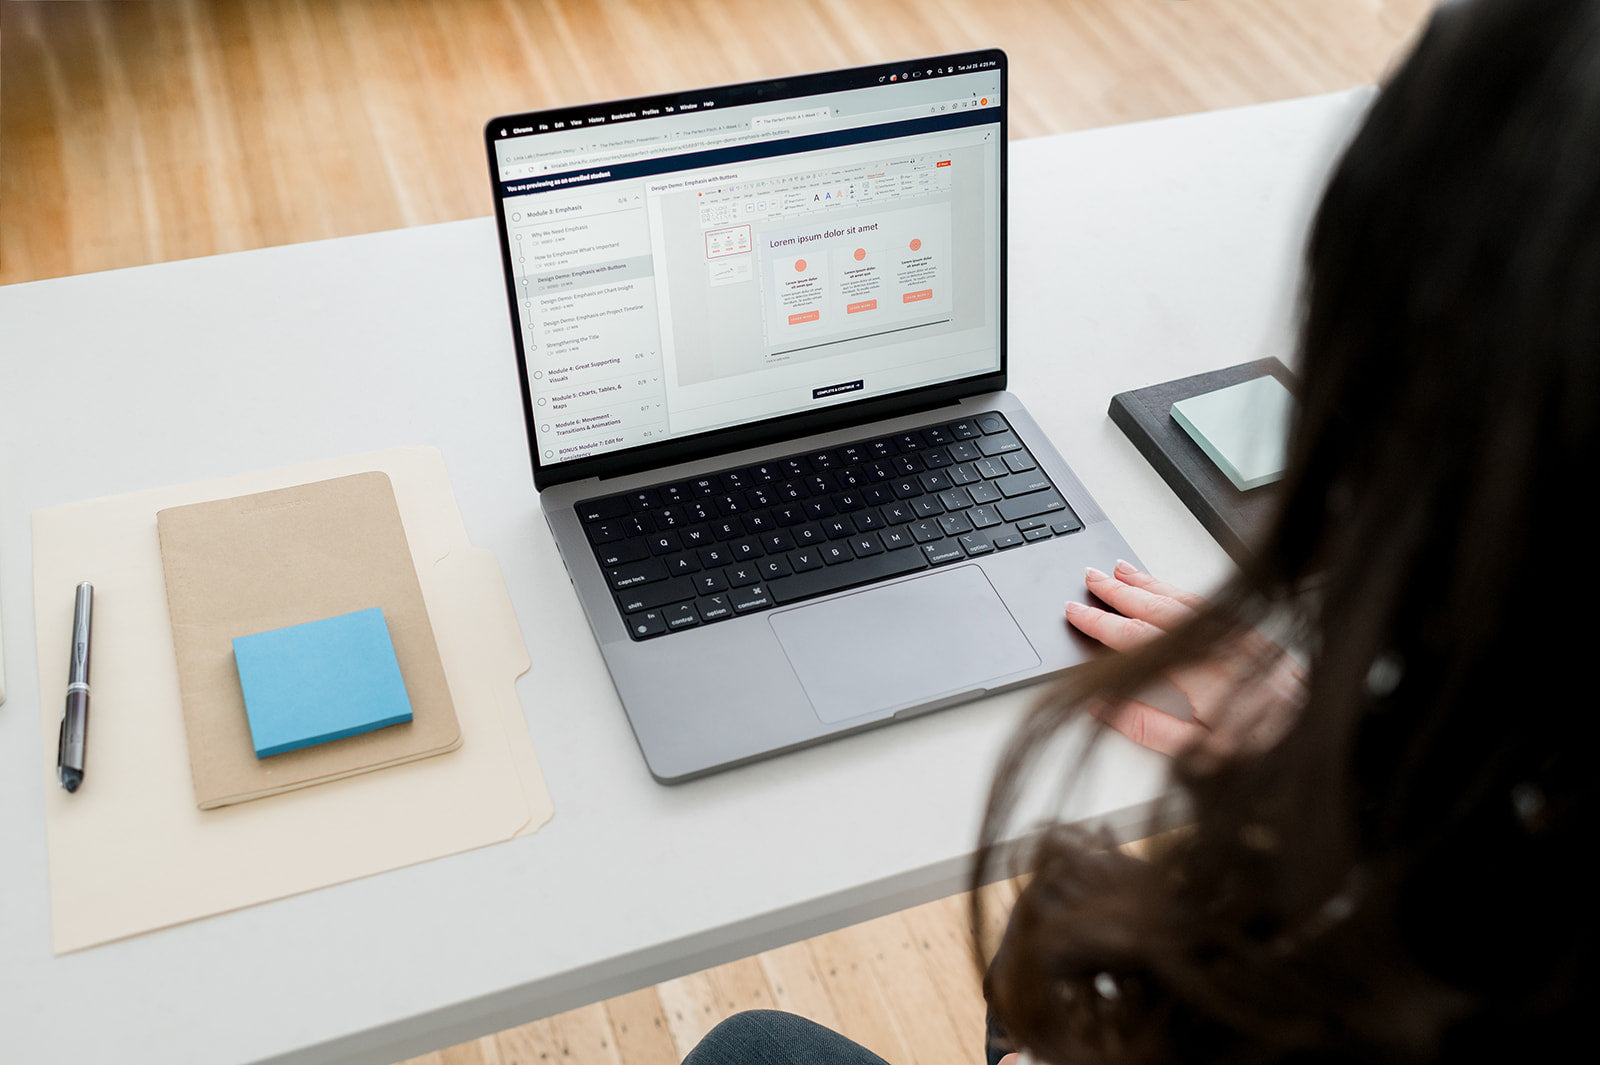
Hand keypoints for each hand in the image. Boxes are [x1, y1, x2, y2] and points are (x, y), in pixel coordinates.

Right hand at [1064, 560, 1303, 756]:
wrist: (1320, 747)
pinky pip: (1214, 606)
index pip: (1142, 642)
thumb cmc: (1263, 760)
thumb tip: (1099, 705)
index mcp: (1209, 678)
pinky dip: (1184, 593)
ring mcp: (1248, 641)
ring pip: (1191, 601)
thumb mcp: (1196, 756)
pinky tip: (1170, 588)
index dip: (1103, 625)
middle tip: (1091, 579)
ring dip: (1152, 584)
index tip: (1077, 614)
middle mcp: (1229, 650)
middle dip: (1122, 592)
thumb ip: (1145, 727)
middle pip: (1164, 610)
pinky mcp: (1262, 642)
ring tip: (1121, 572)